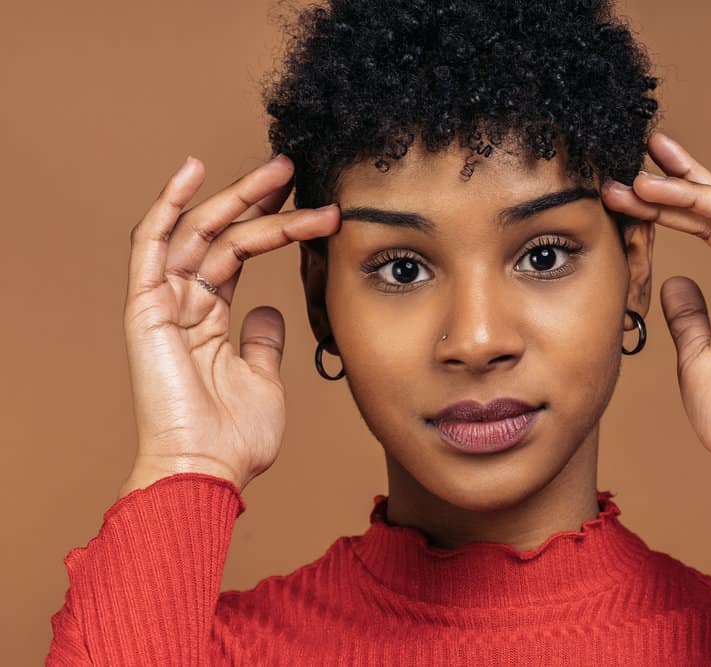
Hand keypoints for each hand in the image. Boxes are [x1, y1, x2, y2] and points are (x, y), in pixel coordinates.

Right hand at [120, 154, 339, 496]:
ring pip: (200, 234)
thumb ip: (263, 342)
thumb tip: (268, 311)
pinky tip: (192, 171)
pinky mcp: (145, 309)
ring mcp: (162, 305)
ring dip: (236, 198)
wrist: (206, 468)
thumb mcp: (263, 380)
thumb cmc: (233, 437)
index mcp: (208, 320)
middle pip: (220, 236)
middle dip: (257, 200)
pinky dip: (168, 206)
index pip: (237, 255)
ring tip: (277, 171)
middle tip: (292, 171)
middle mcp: (183, 305)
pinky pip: (151, 245)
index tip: (307, 203)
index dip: (269, 225)